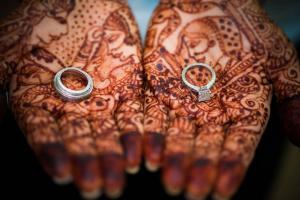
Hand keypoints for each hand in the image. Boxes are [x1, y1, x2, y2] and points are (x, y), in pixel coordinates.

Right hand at [0, 0, 142, 197]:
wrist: (80, 1)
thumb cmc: (39, 20)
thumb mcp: (9, 51)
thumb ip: (1, 89)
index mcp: (42, 100)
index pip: (46, 134)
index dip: (54, 154)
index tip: (63, 175)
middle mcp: (73, 106)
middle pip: (81, 140)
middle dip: (89, 164)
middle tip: (97, 189)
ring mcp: (101, 98)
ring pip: (109, 134)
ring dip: (114, 158)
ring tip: (119, 180)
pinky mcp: (128, 89)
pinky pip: (135, 115)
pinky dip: (139, 135)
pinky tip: (143, 156)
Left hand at [143, 0, 299, 198]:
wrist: (209, 1)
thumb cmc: (246, 26)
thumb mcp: (278, 58)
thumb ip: (295, 96)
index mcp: (241, 107)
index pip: (238, 145)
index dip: (230, 169)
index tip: (221, 193)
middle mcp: (212, 110)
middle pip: (205, 146)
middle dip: (199, 171)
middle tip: (191, 193)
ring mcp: (184, 101)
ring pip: (177, 137)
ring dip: (173, 160)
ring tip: (171, 182)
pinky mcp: (159, 90)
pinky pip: (153, 116)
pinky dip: (150, 136)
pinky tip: (148, 156)